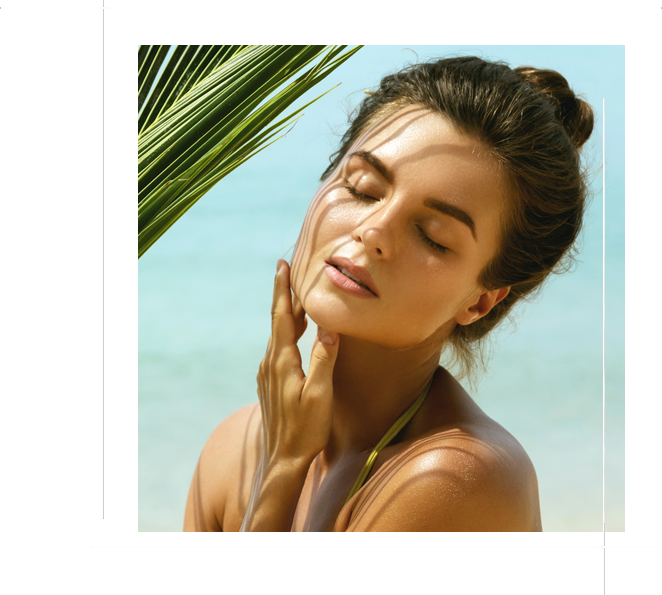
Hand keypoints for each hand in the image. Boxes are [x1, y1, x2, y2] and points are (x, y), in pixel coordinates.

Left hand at [256, 259, 339, 468]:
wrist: (282, 459)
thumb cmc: (305, 429)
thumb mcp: (319, 395)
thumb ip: (324, 359)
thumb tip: (329, 328)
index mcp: (282, 361)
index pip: (281, 317)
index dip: (281, 290)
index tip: (281, 265)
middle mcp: (270, 363)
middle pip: (278, 322)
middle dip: (284, 295)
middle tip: (289, 270)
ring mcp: (267, 373)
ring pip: (278, 335)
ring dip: (288, 314)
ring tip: (299, 298)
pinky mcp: (270, 382)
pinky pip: (279, 348)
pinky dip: (288, 333)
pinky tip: (297, 333)